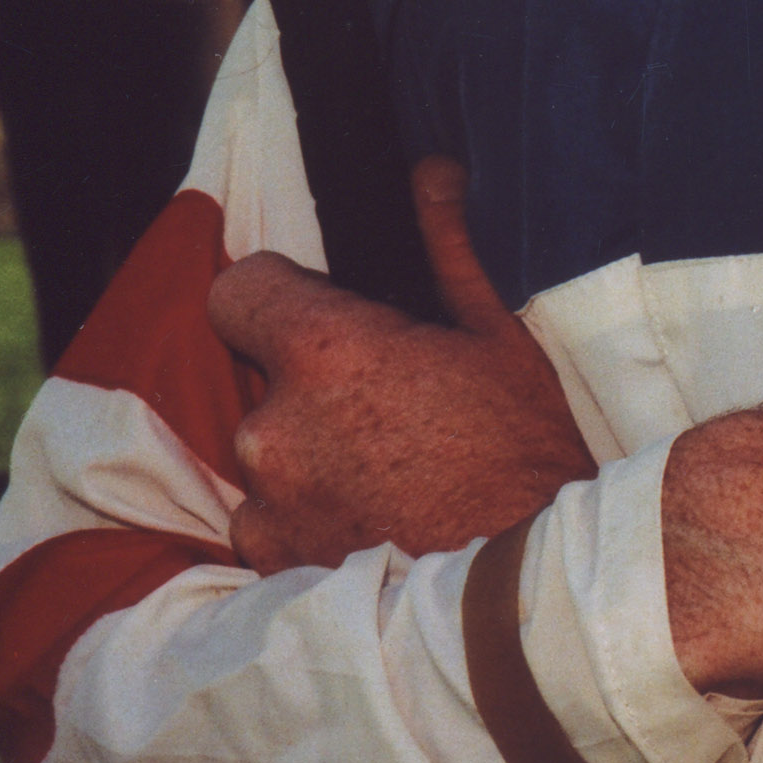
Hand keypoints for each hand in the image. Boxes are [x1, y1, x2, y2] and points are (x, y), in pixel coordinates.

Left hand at [210, 157, 595, 574]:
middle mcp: (275, 427)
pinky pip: (270, 524)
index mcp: (325, 352)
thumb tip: (432, 171)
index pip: (236, 289)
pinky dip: (306, 521)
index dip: (274, 294)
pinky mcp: (272, 570)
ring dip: (306, 460)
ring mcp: (267, 506)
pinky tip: (371, 524)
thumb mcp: (495, 336)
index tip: (319, 312)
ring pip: (266, 458)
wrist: (526, 591)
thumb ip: (446, 246)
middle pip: (262, 379)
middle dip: (309, 387)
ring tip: (384, 477)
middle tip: (385, 409)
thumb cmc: (522, 450)